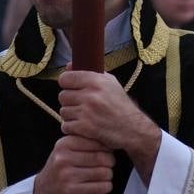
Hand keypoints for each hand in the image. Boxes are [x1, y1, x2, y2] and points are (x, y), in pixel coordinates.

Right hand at [33, 135, 113, 193]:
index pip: (95, 141)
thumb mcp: (64, 149)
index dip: (107, 147)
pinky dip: (106, 186)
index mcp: (65, 143)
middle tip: (110, 163)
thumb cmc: (59, 168)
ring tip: (107, 174)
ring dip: (109, 175)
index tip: (110, 150)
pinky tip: (104, 185)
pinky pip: (99, 187)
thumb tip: (109, 138)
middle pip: (101, 157)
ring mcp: (67, 175)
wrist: (41, 192)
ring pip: (102, 172)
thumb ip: (82, 140)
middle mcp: (64, 158)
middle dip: (110, 161)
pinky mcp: (71, 191)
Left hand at [58, 70, 160, 184]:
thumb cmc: (120, 104)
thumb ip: (90, 73)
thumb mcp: (110, 82)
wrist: (131, 128)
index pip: (65, 78)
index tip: (70, 87)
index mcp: (96, 81)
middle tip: (79, 104)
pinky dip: (71, 127)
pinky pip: (65, 126)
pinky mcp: (84, 128)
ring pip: (63, 111)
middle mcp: (90, 95)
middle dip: (69, 101)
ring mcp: (86, 112)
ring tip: (82, 116)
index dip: (66, 83)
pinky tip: (82, 126)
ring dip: (70, 115)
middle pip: (62, 95)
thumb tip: (68, 66)